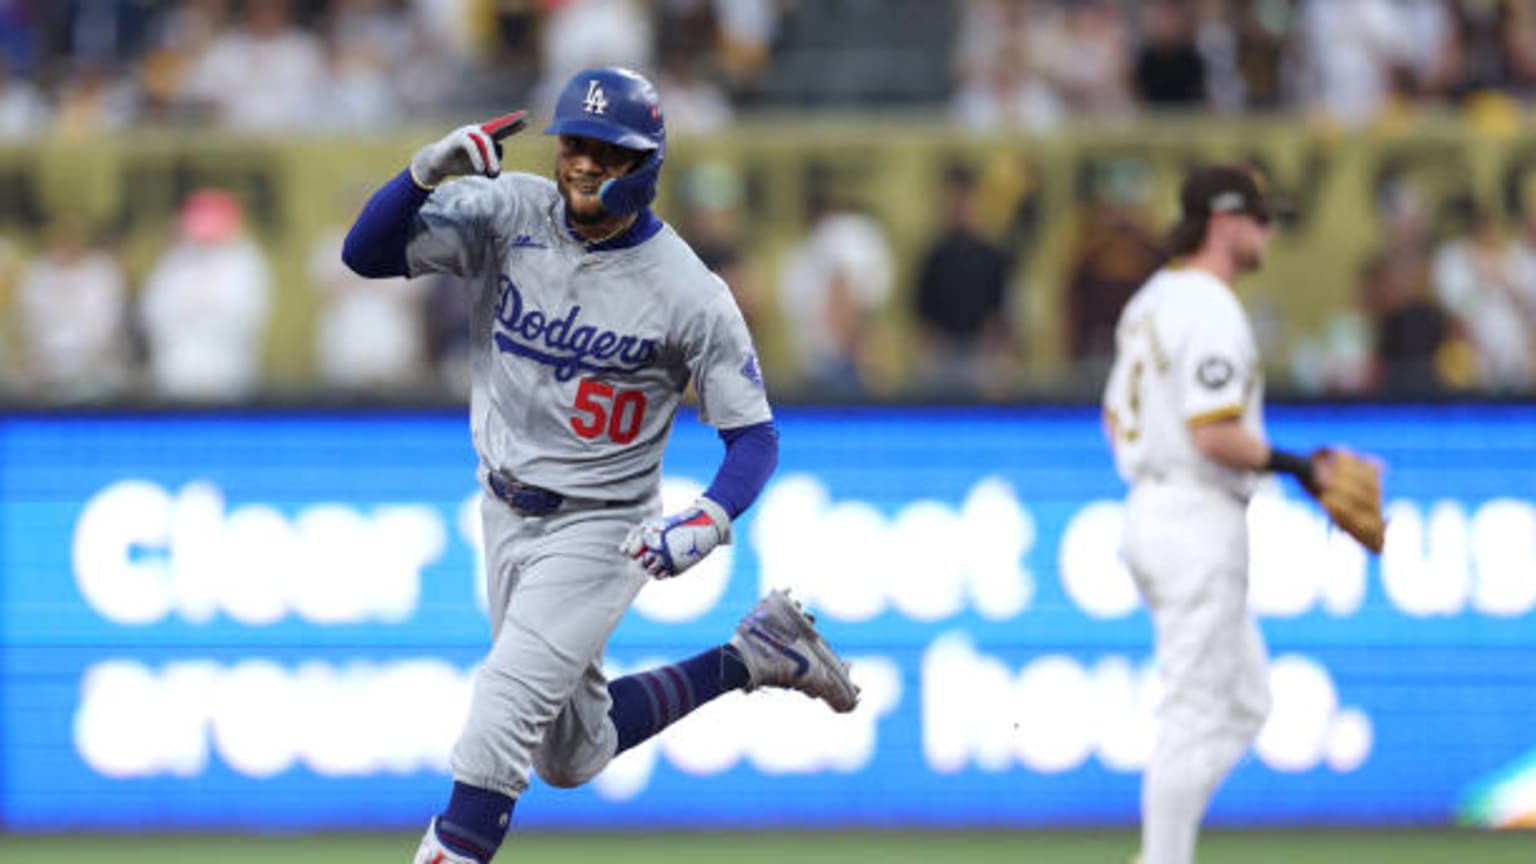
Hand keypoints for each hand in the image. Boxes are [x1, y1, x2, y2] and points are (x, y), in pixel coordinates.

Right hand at [409, 111, 526, 188]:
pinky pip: (472, 146)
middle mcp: (477, 131)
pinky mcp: (458, 138)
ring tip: (494, 173)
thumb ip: (490, 168)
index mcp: (484, 137)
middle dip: (510, 124)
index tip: (526, 119)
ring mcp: (468, 132)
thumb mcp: (480, 168)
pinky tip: (480, 169)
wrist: (437, 165)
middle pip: (497, 128)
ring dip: (491, 158)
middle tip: (525, 123)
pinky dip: (478, 158)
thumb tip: (496, 171)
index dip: (513, 125)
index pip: (501, 129)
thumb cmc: (460, 165)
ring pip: (486, 141)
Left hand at [620, 497, 730, 578]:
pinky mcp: (678, 568)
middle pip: (641, 563)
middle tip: (653, 551)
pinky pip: (662, 576)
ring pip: (650, 572)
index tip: (642, 545)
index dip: (634, 549)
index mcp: (651, 537)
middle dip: (643, 559)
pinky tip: (666, 562)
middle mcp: (659, 550)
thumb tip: (622, 551)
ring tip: (659, 557)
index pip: (631, 552)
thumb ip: (634, 536)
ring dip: (652, 566)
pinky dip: (661, 571)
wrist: (702, 526)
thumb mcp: (653, 524)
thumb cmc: (673, 524)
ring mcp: (669, 561)